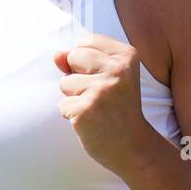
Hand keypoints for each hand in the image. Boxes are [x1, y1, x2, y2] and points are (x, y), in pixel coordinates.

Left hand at [54, 31, 155, 174]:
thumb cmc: (118, 109)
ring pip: (64, 83)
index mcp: (127, 55)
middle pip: (72, 57)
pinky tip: (92, 122)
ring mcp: (101, 90)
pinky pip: (63, 105)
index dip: (86, 62)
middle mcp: (117, 70)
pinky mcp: (85, 110)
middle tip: (100, 97)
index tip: (106, 79)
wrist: (134, 147)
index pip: (85, 42)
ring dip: (75, 98)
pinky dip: (72, 115)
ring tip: (97, 110)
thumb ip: (80, 60)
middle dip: (77, 77)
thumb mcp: (108, 76)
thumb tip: (56, 55)